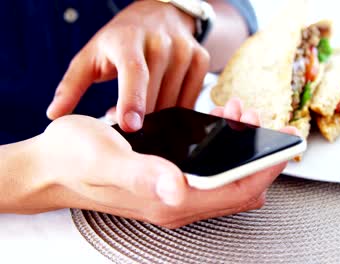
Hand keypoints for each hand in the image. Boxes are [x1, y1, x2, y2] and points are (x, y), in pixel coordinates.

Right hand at [36, 98, 298, 227]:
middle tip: (251, 117)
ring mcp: (174, 193)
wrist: (52, 165)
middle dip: (257, 154)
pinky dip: (224, 148)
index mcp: (171, 200)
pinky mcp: (169, 180)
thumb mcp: (106, 160)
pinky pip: (211, 170)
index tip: (280, 140)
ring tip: (235, 112)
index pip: (239, 191)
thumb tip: (176, 186)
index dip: (266, 168)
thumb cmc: (75, 161)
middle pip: (241, 186)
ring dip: (241, 148)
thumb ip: (141, 174)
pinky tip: (215, 122)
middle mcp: (179, 202)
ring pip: (228, 178)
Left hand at [47, 0, 209, 131]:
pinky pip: (190, 99)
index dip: (132, 100)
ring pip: (174, 102)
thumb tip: (54, 115)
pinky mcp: (201, 59)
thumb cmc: (119, 40)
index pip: (134, 72)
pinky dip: (175, 108)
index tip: (130, 126)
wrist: (158, 14)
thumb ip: (71, 85)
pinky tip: (161, 101)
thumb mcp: (91, 56)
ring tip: (141, 106)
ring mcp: (185, 50)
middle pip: (155, 96)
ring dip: (157, 114)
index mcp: (129, 40)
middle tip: (124, 117)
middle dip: (140, 116)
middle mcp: (161, 43)